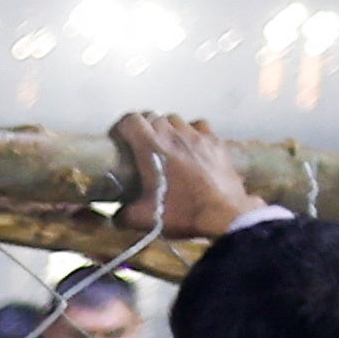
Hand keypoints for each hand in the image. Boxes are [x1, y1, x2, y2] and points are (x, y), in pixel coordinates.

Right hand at [112, 111, 253, 244]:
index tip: (120, 139)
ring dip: (167, 128)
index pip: (131, 120)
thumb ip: (122, 214)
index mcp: (152, 148)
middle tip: (142, 147)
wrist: (224, 215)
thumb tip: (115, 213)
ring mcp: (197, 135)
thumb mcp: (143, 220)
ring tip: (167, 145)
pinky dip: (191, 132)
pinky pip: (198, 126)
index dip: (122, 126)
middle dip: (144, 128)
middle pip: (153, 117)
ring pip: (176, 119)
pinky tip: (191, 145)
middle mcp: (174, 134)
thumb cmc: (182, 213)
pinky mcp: (215, 140)